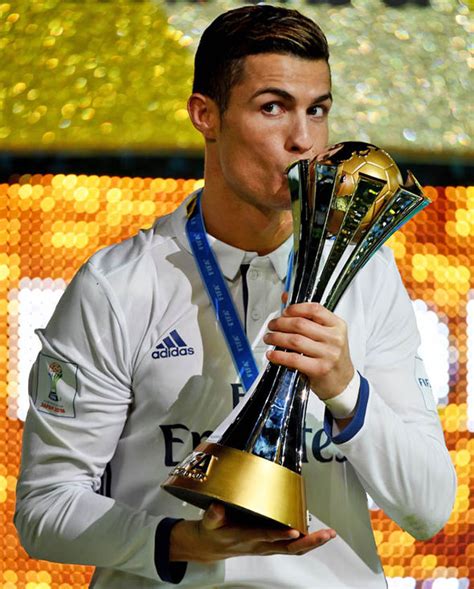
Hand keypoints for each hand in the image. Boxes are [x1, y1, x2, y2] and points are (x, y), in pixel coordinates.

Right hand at [170, 503, 335, 562]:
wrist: (211, 547)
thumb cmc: (213, 533)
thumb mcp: (208, 523)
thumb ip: (213, 515)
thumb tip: (218, 508)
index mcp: (245, 538)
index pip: (265, 536)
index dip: (280, 534)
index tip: (293, 529)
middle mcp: (260, 545)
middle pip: (289, 547)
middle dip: (309, 542)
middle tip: (325, 535)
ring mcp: (266, 547)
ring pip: (294, 549)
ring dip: (313, 543)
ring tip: (328, 535)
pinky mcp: (270, 545)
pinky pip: (292, 548)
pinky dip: (307, 542)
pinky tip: (318, 535)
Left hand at [264, 302, 353, 399]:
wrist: (342, 381)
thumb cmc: (332, 356)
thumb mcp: (327, 334)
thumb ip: (308, 317)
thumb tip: (285, 298)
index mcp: (337, 326)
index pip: (314, 309)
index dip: (295, 308)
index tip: (284, 311)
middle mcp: (334, 339)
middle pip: (300, 324)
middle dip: (280, 323)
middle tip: (272, 325)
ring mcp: (328, 354)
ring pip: (295, 341)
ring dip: (276, 338)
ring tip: (269, 338)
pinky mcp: (319, 369)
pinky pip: (293, 359)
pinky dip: (279, 356)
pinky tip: (272, 354)